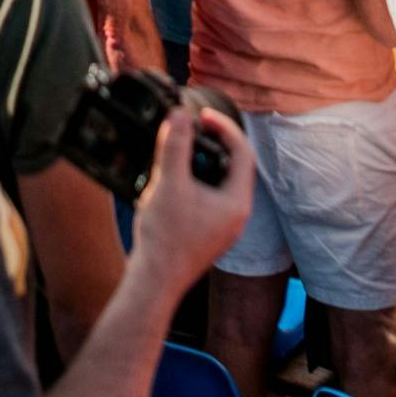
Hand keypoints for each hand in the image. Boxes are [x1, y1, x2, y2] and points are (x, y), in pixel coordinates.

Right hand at [131, 98, 257, 278]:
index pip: (242, 152)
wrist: (154, 282)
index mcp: (237, 202)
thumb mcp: (169, 183)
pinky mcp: (209, 233)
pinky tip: (173, 178)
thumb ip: (175, 145)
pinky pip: (209, 197)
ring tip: (180, 149)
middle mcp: (237, 215)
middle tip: (191, 127)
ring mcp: (224, 226)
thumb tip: (179, 114)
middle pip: (233, 166)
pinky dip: (196, 180)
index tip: (202, 116)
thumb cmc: (164, 237)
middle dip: (212, 143)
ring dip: (203, 162)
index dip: (224, 127)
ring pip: (220, 182)